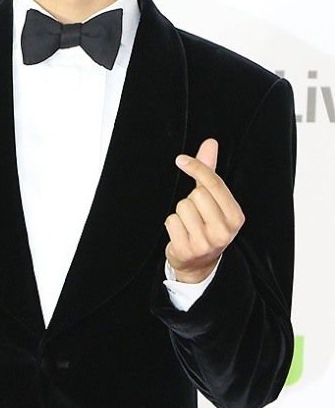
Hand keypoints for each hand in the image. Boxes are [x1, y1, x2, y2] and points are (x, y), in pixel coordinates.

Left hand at [164, 138, 244, 282]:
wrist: (199, 264)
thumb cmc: (207, 225)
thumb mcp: (214, 200)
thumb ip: (210, 172)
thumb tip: (210, 143)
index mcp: (235, 216)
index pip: (214, 183)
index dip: (197, 168)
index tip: (181, 160)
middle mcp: (224, 231)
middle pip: (196, 194)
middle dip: (191, 198)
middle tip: (196, 212)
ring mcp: (205, 243)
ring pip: (182, 207)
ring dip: (180, 213)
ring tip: (189, 224)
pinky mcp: (187, 250)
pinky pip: (171, 221)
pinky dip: (172, 224)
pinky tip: (181, 234)